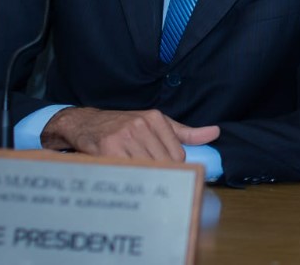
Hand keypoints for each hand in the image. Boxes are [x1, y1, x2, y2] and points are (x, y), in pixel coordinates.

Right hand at [41, 107, 219, 162]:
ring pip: (147, 167)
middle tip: (153, 181)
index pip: (177, 155)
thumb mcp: (156, 124)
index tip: (164, 172)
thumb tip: (215, 132)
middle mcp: (141, 124)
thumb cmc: (124, 126)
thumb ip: (186, 133)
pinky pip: (128, 170)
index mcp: (156, 119)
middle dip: (160, 174)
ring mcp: (125, 136)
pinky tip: (126, 177)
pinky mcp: (108, 148)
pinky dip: (129, 177)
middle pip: (163, 163)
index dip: (172, 168)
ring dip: (144, 177)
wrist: (85, 123)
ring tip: (138, 179)